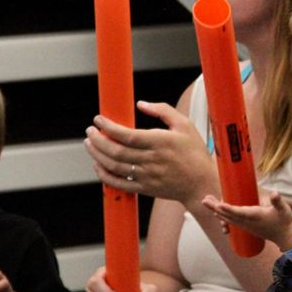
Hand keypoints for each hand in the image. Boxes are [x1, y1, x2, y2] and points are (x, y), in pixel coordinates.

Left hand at [84, 101, 215, 202]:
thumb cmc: (194, 151)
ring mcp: (147, 176)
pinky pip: (119, 183)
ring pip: (114, 166)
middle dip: (98, 140)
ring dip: (97, 155)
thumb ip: (163, 110)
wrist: (201, 183)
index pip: (127, 135)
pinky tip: (98, 165)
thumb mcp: (185, 125)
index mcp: (160, 142)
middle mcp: (151, 160)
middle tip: (90, 131)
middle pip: (116, 151)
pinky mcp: (144, 188)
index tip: (98, 119)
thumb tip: (140, 104)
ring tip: (90, 144)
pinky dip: (105, 175)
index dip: (109, 127)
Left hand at [202, 191, 291, 249]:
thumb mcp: (284, 210)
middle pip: (228, 215)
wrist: (285, 236)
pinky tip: (216, 212)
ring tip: (207, 202)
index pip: (239, 212)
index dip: (228, 209)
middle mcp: (247, 222)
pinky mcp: (245, 226)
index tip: (218, 205)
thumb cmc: (284, 221)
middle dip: (216, 207)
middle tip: (205, 200)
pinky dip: (222, 216)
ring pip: (227, 218)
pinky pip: (230, 221)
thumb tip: (274, 194)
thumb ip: (278, 201)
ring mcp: (245, 225)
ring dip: (216, 210)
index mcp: (255, 216)